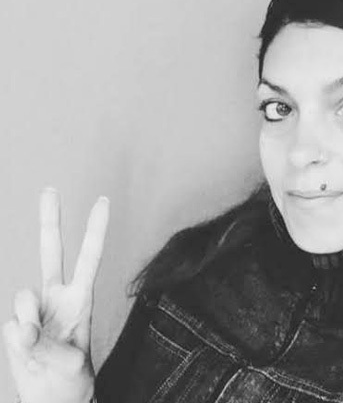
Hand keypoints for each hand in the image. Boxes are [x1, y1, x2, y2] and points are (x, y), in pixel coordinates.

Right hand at [2, 188, 109, 402]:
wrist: (50, 401)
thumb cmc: (71, 382)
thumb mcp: (71, 366)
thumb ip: (47, 346)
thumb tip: (22, 328)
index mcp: (81, 299)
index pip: (90, 257)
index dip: (95, 229)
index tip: (103, 201)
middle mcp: (57, 297)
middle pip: (52, 252)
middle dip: (51, 220)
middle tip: (50, 188)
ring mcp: (34, 310)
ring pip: (23, 296)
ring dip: (28, 321)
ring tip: (38, 345)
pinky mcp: (15, 325)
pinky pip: (11, 325)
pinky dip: (18, 341)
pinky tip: (28, 351)